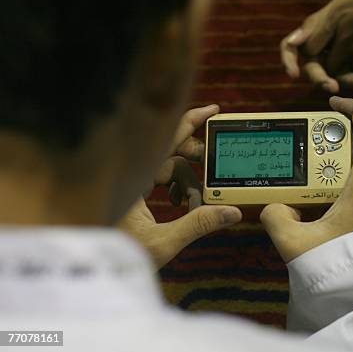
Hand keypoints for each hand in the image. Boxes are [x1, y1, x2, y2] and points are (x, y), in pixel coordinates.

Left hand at [118, 105, 241, 267]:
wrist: (88, 274)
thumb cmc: (115, 257)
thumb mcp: (162, 243)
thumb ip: (198, 225)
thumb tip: (233, 212)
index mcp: (130, 176)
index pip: (166, 139)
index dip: (191, 121)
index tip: (213, 110)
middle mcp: (126, 173)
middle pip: (169, 152)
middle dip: (194, 161)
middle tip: (215, 169)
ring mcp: (126, 182)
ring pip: (165, 168)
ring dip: (185, 181)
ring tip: (196, 202)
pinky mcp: (127, 193)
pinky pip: (156, 179)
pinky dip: (173, 188)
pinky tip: (181, 203)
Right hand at [260, 97, 352, 261]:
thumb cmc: (335, 269)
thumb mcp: (295, 242)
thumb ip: (276, 216)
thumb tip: (277, 206)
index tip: (334, 102)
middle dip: (337, 146)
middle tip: (311, 151)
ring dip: (342, 169)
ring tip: (314, 181)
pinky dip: (350, 187)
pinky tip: (328, 204)